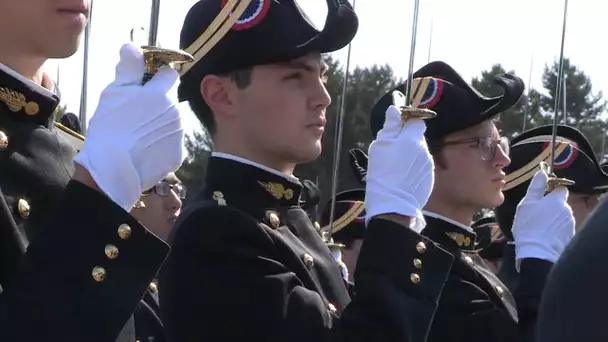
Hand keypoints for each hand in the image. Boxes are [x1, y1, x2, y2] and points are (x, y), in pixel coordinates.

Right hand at [74, 43, 186, 210]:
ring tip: (138, 135)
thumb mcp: (114, 93)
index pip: (170, 74)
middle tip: (136, 115)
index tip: (147, 84)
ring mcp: (179, 134)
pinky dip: (161, 145)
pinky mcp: (178, 154)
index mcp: (160, 93)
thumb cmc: (110, 127)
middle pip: (170, 100)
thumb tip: (133, 47)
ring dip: (160, 124)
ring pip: (172, 122)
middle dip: (157, 104)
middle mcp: (175, 111)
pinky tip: (144, 150)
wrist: (114, 168)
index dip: (159, 76)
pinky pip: (171, 144)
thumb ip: (128, 69)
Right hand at [365, 101, 433, 232]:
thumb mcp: (380, 146)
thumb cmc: (382, 172)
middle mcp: (425, 149)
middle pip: (417, 137)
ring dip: (410, 155)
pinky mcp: (429, 179)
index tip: (395, 130)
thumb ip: (391, 125)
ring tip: (395, 167)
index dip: (407, 123)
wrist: (392, 204)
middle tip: (390, 151)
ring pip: (419, 153)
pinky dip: (413, 169)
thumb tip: (396, 108)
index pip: (417, 121)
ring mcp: (429, 165)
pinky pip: (421, 167)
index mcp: (413, 138)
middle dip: (406, 141)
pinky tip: (402, 177)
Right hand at [513, 165, 574, 268]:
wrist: (538, 252)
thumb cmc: (529, 225)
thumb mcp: (527, 204)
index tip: (541, 197)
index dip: (551, 191)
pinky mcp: (570, 236)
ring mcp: (570, 224)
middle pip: (560, 204)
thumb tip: (542, 172)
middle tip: (536, 214)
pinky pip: (562, 229)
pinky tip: (545, 236)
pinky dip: (555, 230)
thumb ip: (536, 187)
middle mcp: (567, 210)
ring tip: (539, 227)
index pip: (560, 189)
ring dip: (553, 218)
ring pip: (561, 216)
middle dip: (551, 207)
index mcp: (557, 200)